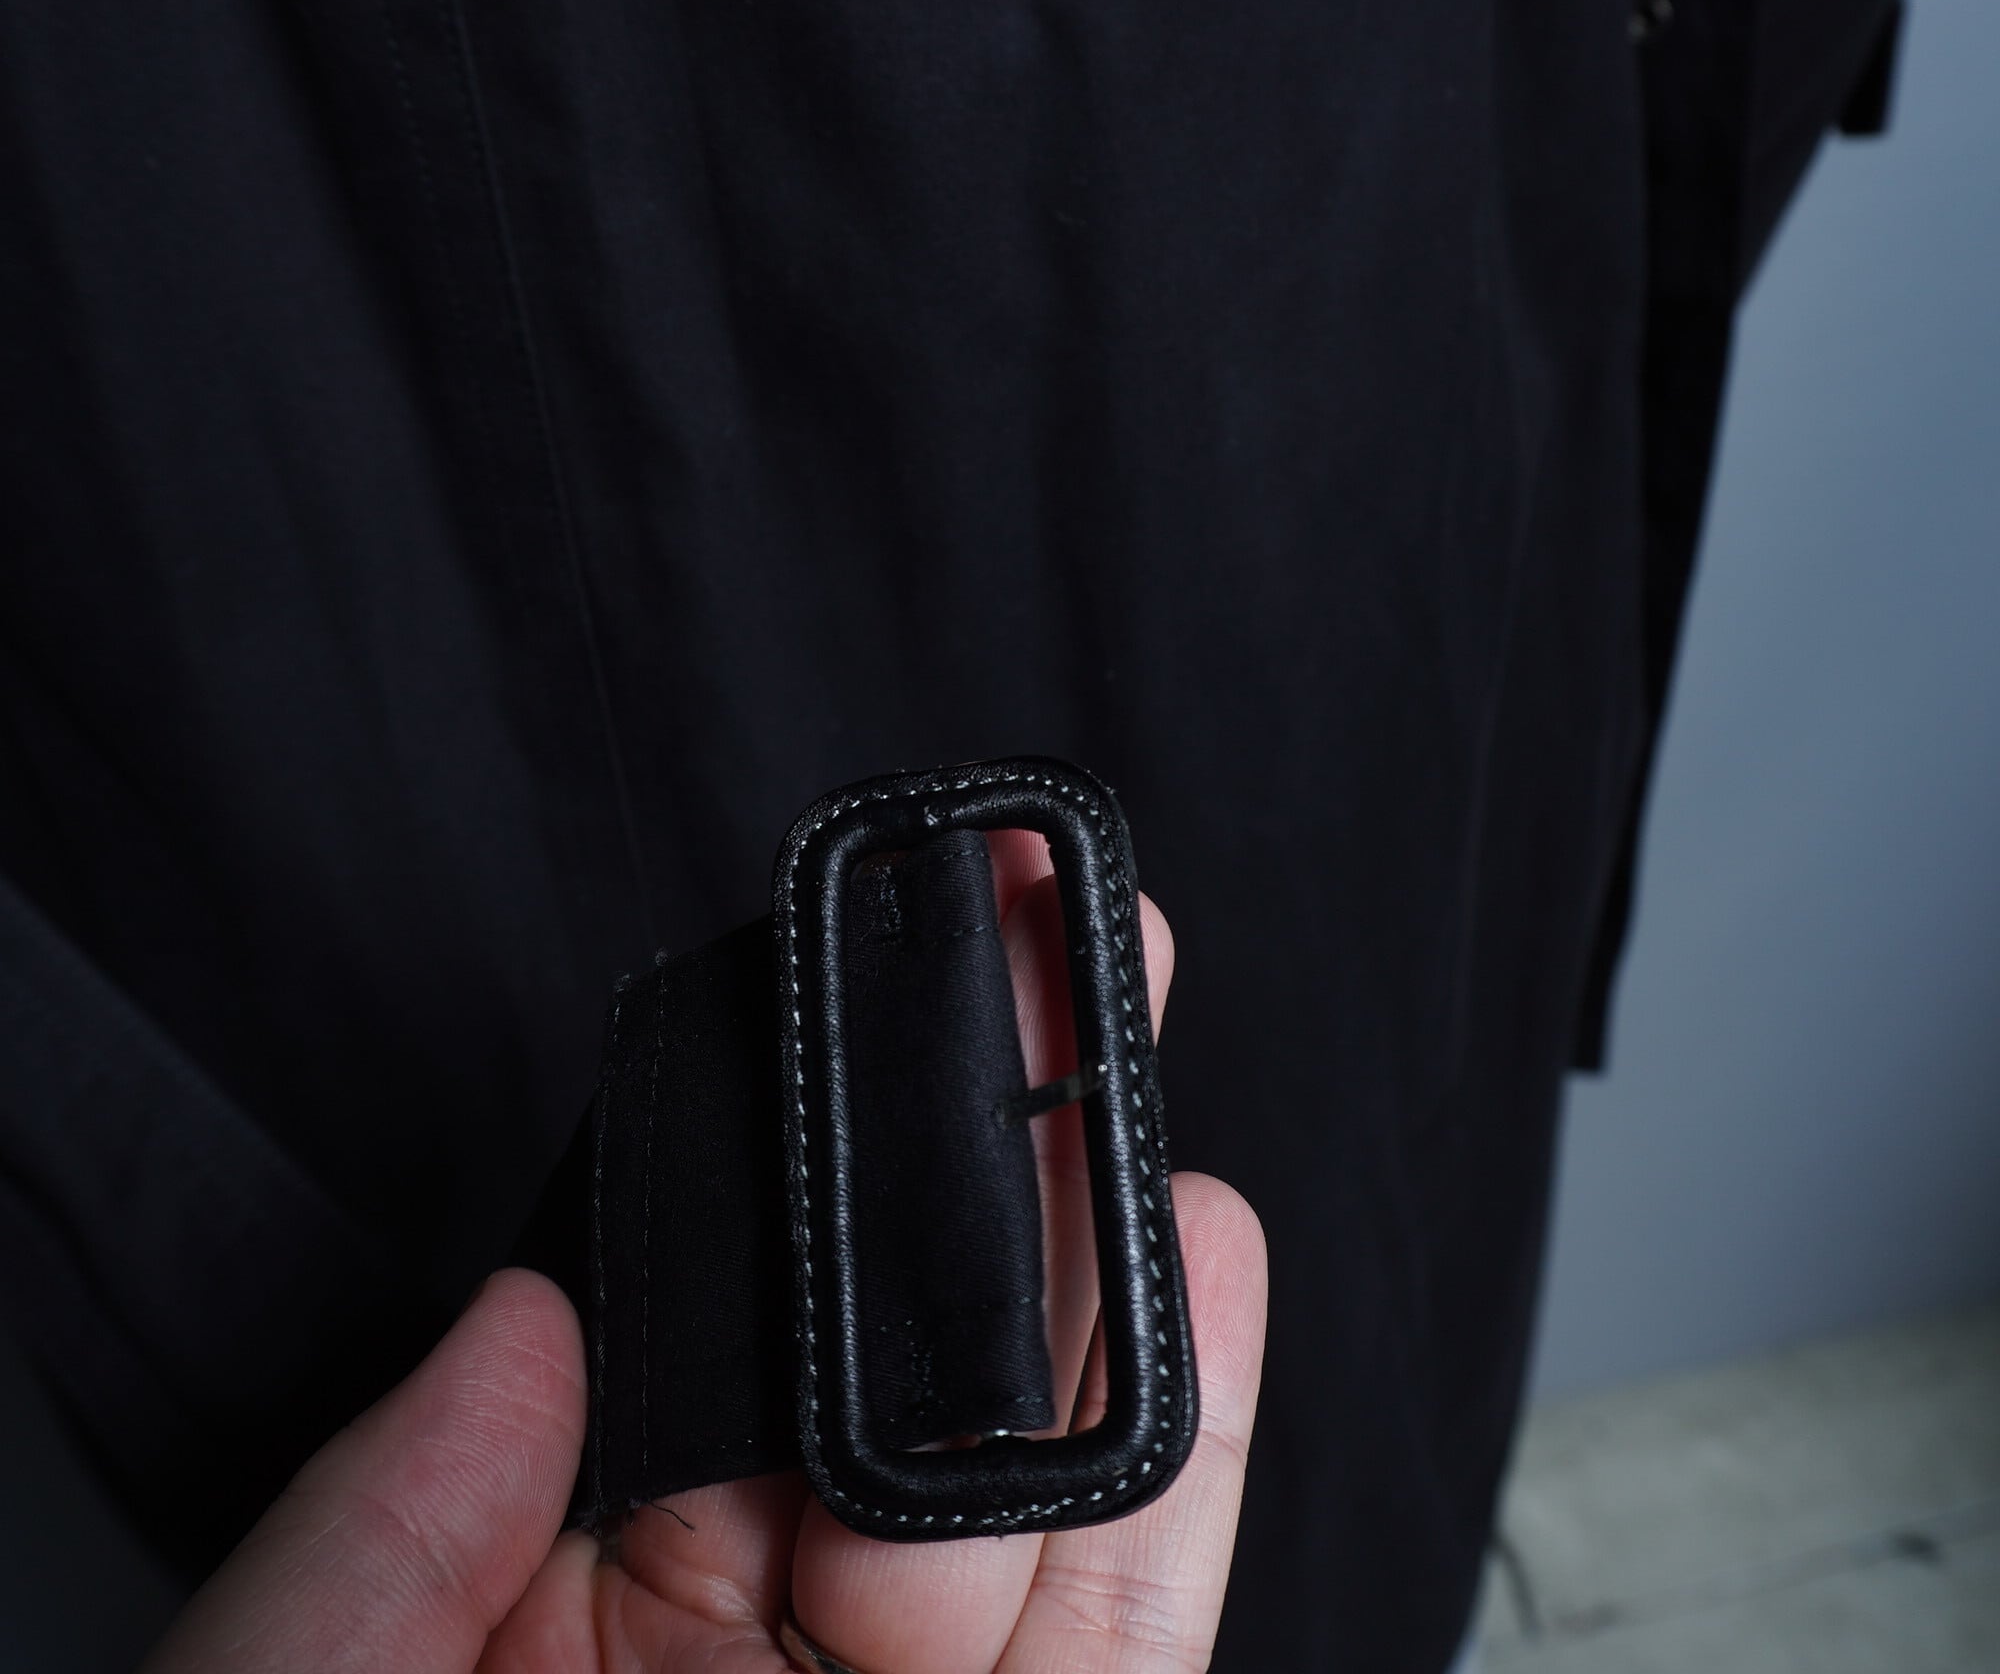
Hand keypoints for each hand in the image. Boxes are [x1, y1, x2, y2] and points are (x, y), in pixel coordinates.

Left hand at [145, 844, 1266, 1673]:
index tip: (842, 1030)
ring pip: (1041, 1470)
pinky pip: (1129, 1620)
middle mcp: (748, 1658)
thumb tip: (527, 1315)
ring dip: (1098, 1264)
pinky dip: (1184, 1454)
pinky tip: (1204, 1272)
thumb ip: (387, 1531)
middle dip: (982, 1166)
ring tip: (1131, 1071)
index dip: (783, 1184)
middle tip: (1045, 972)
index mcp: (553, 1623)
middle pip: (897, 1374)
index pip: (695, 1351)